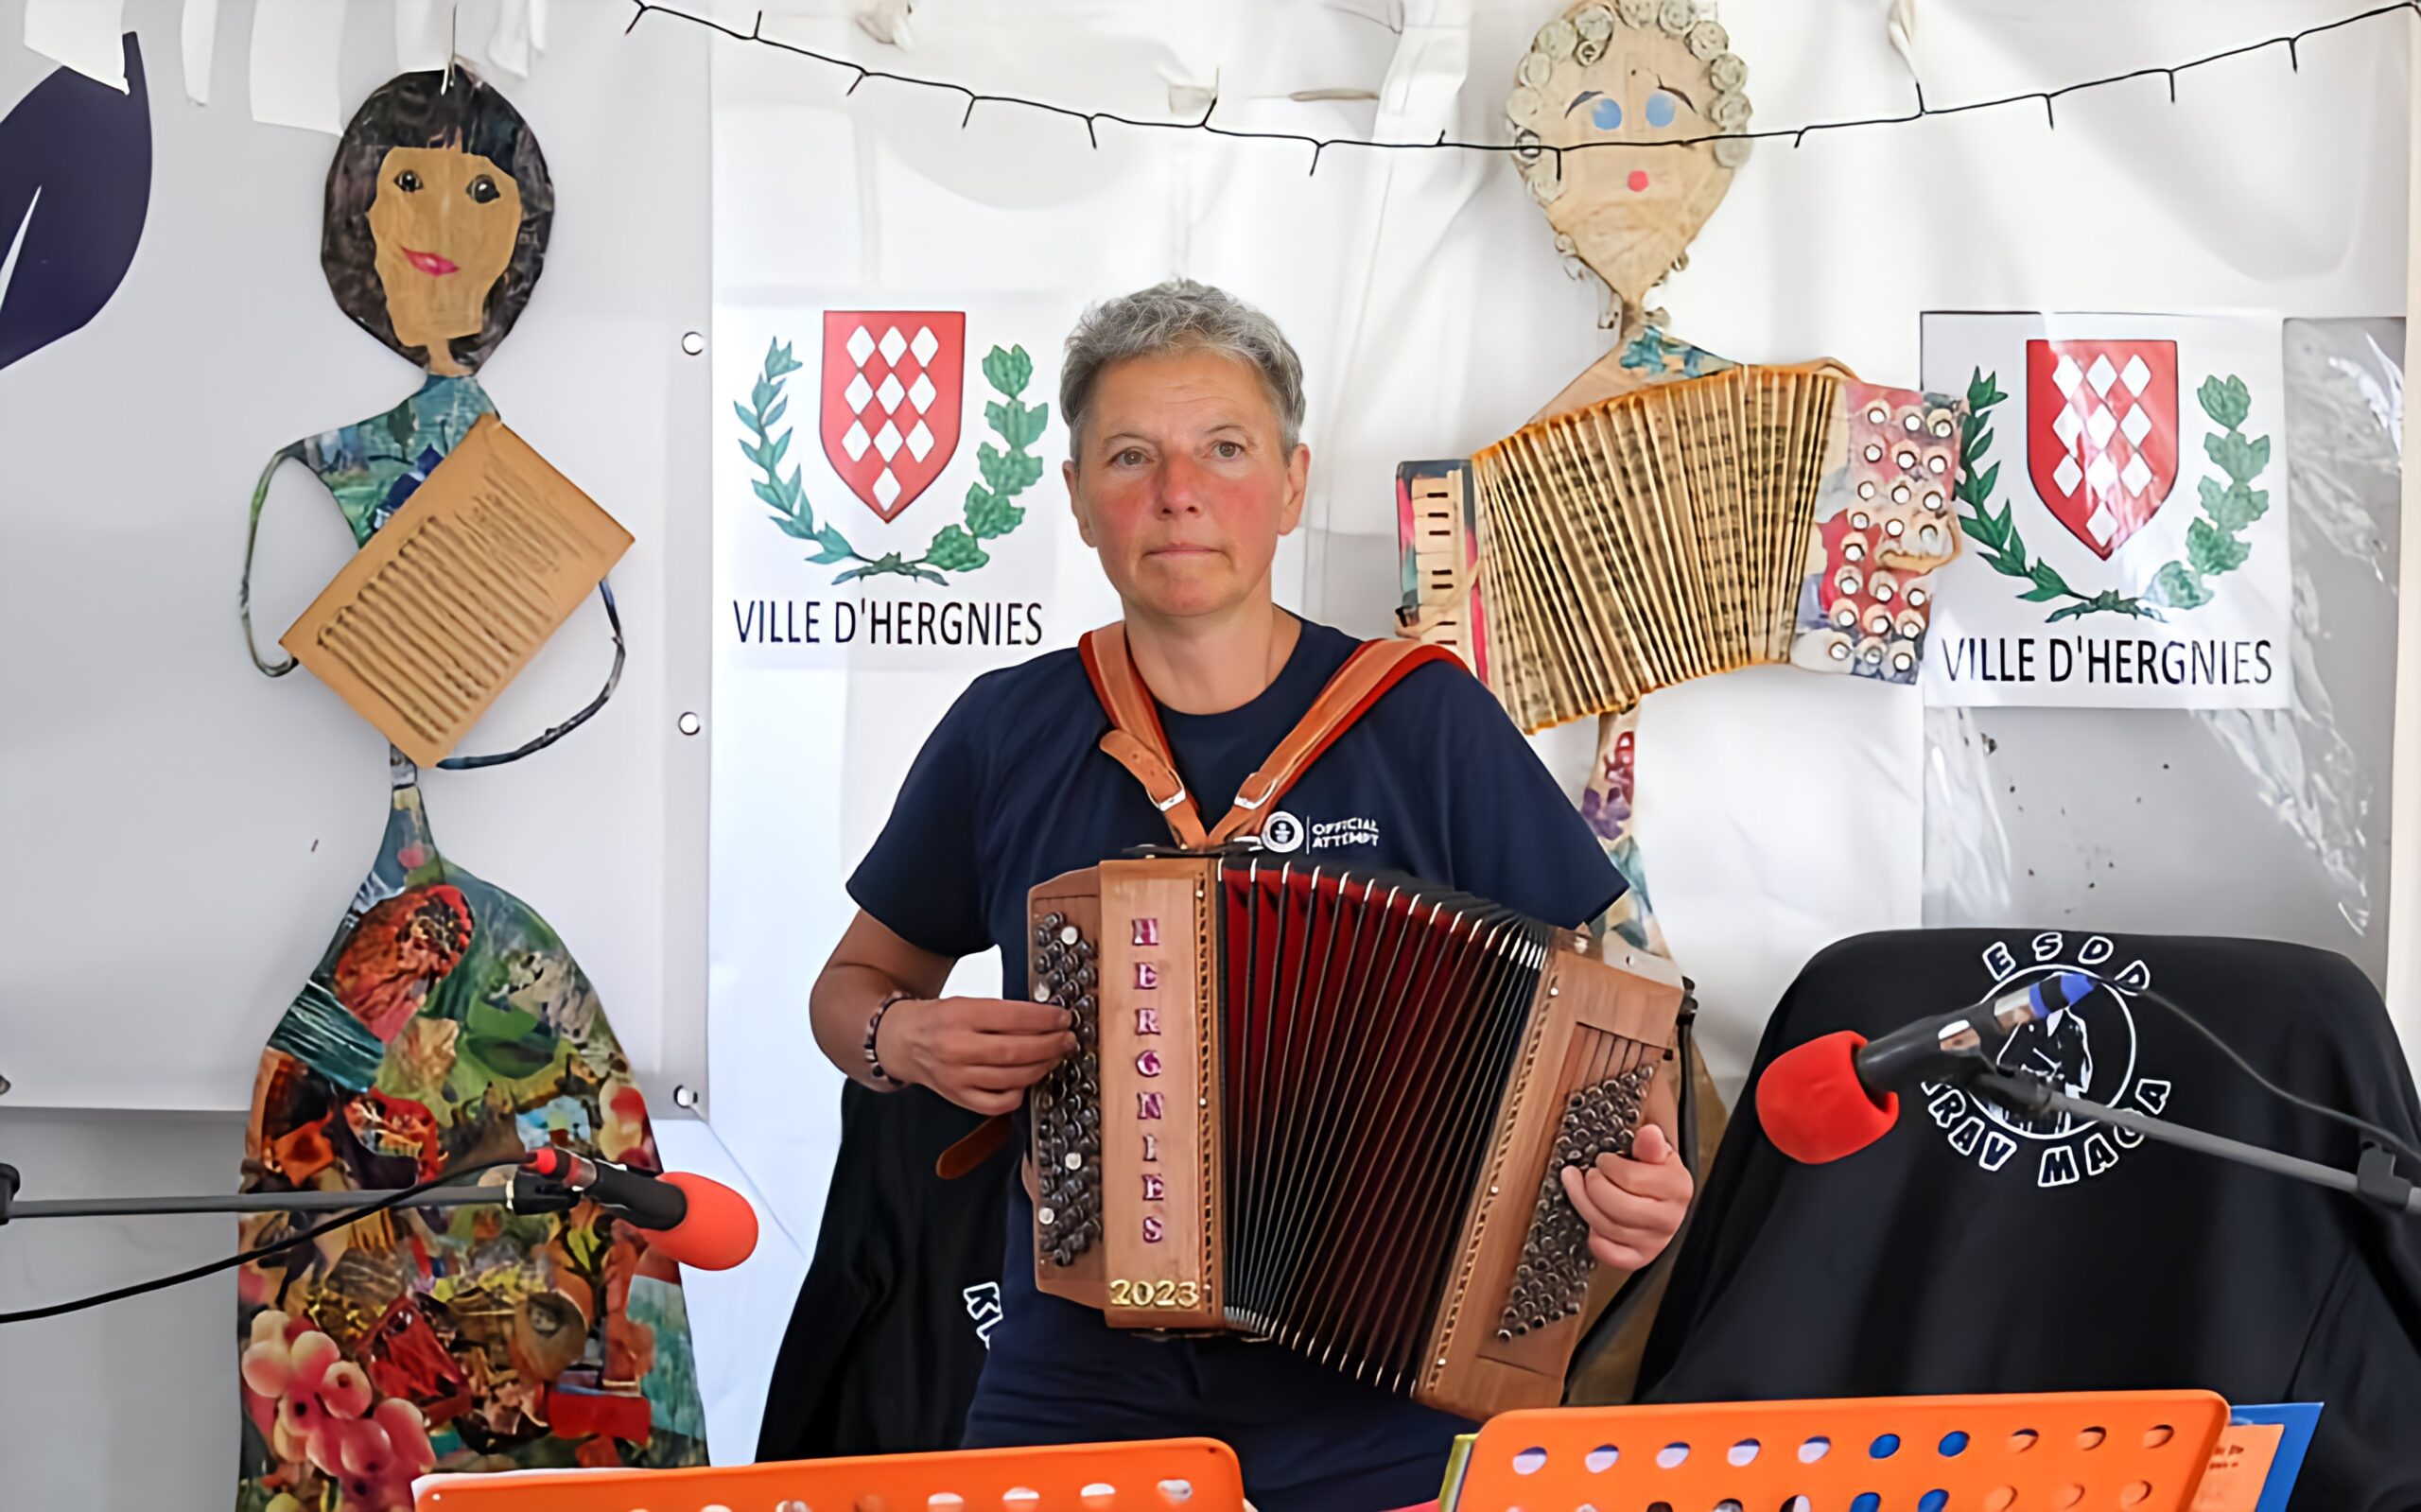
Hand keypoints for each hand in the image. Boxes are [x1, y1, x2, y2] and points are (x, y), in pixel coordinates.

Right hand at [878, 996, 1076, 1115]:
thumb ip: (1002, 1012)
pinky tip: (1027, 1080)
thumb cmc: (939, 1020)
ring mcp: (957, 1077)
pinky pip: (998, 1104)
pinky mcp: (958, 1097)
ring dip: (1041, 1068)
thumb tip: (1046, 1019)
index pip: (1012, 1017)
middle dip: (1050, 1045)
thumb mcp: (966, 1003)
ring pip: (1011, 1078)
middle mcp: (956, 1048)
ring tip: (1054, 1057)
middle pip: (1015, 1051)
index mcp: (959, 1016)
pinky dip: (1019, 1093)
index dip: (1045, 1019)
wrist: (902, 1042)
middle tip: (1067, 1039)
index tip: (1063, 1018)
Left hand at [1558, 1121, 1692, 1272]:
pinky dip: (1596, 1239)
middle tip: (1590, 1174)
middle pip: (1616, 1206)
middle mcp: (1669, 1218)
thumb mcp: (1656, 1153)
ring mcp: (1655, 1241)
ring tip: (1580, 1188)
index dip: (1608, 1165)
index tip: (1604, 1160)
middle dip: (1593, 1185)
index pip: (1630, 1178)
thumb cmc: (1656, 1174)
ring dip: (1584, 1204)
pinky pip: (1610, 1254)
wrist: (1664, 1201)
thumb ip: (1649, 1144)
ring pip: (1606, 1227)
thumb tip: (1649, 1133)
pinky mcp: (1641, 1257)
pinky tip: (1594, 1222)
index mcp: (1677, 1187)